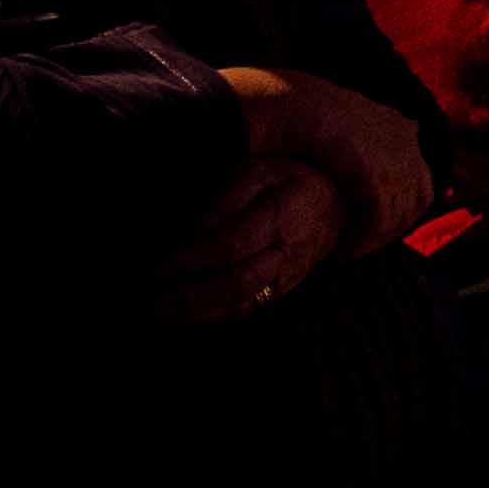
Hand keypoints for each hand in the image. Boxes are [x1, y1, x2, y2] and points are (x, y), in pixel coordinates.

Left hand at [156, 156, 344, 324]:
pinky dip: (217, 317)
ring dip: (200, 313)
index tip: (158, 266)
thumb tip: (196, 230)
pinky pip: (251, 310)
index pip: (233, 245)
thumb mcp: (261, 170)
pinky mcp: (285, 290)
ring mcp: (290, 276)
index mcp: (283, 216)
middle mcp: (289, 252)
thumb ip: (228, 197)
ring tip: (161, 312)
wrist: (337, 201)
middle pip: (238, 282)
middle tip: (152, 299)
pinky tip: (188, 317)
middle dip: (190, 296)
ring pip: (245, 304)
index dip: (192, 259)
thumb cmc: (291, 179)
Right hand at [222, 65, 435, 259]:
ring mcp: (396, 162)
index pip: (421, 179)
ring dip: (375, 239)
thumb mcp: (343, 123)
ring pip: (398, 217)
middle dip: (392, 228)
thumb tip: (359, 163)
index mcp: (401, 127)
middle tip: (363, 245)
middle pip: (416, 202)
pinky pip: (378, 223)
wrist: (296, 104)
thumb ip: (360, 141)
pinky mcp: (377, 180)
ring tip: (349, 250)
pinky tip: (343, 249)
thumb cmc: (307, 113)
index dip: (403, 207)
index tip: (378, 224)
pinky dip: (362, 240)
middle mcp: (407, 144)